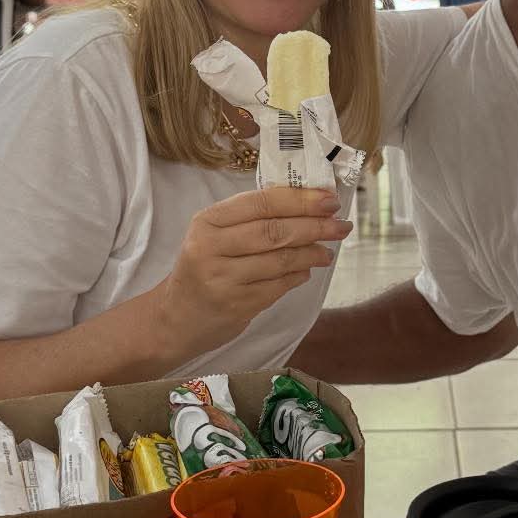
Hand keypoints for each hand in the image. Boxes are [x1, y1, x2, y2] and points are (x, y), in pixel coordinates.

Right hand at [153, 186, 350, 359]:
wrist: (176, 317)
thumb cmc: (204, 266)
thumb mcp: (215, 234)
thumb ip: (252, 218)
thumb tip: (311, 204)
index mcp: (207, 221)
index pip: (261, 202)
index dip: (300, 200)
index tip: (329, 200)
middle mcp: (211, 248)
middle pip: (274, 232)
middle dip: (315, 227)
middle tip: (341, 226)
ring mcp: (223, 280)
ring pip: (280, 261)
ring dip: (311, 254)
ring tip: (326, 251)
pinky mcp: (236, 306)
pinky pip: (278, 287)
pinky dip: (298, 277)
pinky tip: (307, 271)